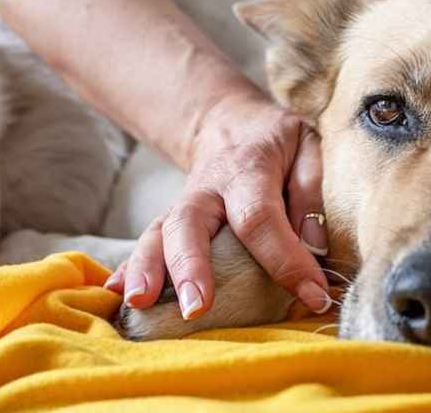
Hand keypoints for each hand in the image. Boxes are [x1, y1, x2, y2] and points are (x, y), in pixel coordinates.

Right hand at [106, 89, 330, 318]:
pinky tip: (115, 293)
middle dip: (190, 266)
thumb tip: (314, 246)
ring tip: (139, 303)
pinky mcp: (170, 222)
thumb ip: (311, 190)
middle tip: (195, 307)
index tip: (313, 294)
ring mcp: (183, 205)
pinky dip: (128, 268)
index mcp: (247, 169)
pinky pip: (146, 243)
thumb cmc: (277, 142)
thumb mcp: (307, 145)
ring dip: (147, 269)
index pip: (260, 217)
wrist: (229, 123)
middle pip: (190, 224)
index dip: (286, 258)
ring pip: (158, 234)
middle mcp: (207, 188)